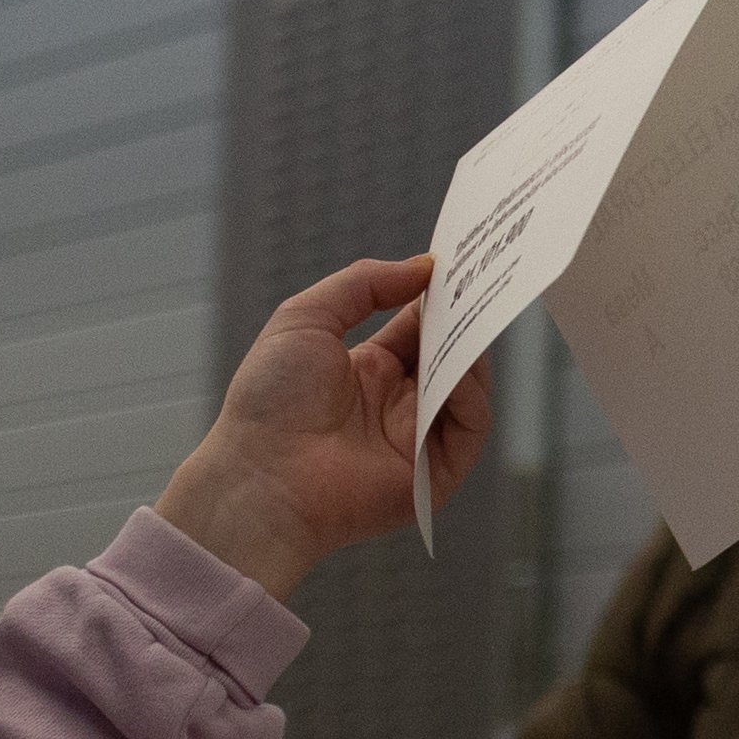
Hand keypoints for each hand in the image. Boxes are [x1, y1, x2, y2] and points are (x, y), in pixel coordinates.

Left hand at [153, 253, 496, 601]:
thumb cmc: (269, 399)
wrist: (261, 472)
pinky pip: (470, 426)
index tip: (455, 269)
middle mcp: (396, 402)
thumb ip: (363, 284)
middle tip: (476, 287)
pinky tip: (458, 373)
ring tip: (468, 324)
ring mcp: (416, 436)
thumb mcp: (305, 317)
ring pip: (466, 387)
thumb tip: (423, 266)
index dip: (437, 300)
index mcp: (367, 369)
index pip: (418, 328)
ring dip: (470, 353)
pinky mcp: (432, 472)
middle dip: (462, 321)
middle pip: (448, 354)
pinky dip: (472, 396)